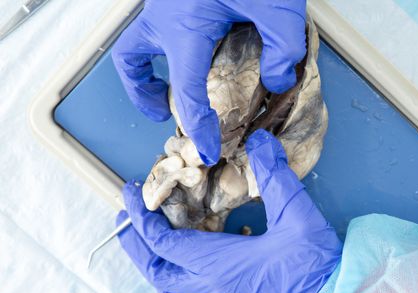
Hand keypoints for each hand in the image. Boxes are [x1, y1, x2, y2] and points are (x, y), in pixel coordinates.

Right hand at [112, 0, 306, 165]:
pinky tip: (179, 52)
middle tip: (170, 117)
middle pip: (135, 68)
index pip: (187, 92)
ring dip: (138, 75)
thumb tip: (280, 79)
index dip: (199, 127)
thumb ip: (284, 45)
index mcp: (185, 26)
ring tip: (157, 93)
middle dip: (149, 98)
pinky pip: (147, 29)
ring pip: (130, 46)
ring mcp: (159, 4)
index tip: (209, 149)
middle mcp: (162, 17)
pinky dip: (153, 49)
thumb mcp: (276, 2)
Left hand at [116, 130, 341, 292]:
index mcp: (218, 263)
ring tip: (151, 250)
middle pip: (156, 269)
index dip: (140, 217)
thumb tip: (260, 143)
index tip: (130, 196)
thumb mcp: (296, 213)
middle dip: (135, 244)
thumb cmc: (314, 265)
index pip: (162, 241)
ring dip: (155, 270)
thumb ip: (274, 174)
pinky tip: (188, 290)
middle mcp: (211, 289)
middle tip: (128, 221)